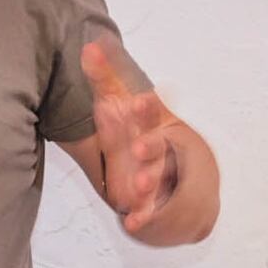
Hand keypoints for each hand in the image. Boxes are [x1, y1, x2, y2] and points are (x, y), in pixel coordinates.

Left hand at [82, 41, 180, 235]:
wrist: (177, 173)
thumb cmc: (137, 131)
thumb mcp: (118, 104)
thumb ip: (104, 76)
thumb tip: (90, 45)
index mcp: (154, 122)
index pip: (154, 111)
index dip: (147, 107)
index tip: (138, 101)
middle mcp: (161, 148)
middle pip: (160, 146)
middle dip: (152, 146)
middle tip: (139, 147)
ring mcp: (160, 177)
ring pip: (159, 179)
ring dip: (150, 181)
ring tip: (137, 186)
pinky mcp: (155, 203)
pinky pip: (153, 213)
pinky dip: (144, 217)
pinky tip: (133, 222)